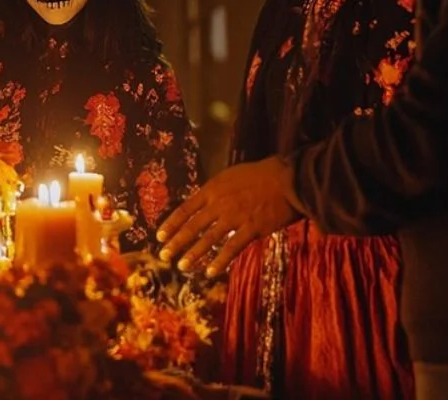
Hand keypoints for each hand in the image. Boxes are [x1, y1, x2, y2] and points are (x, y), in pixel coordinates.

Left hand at [156, 157, 299, 276]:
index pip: (185, 209)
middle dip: (176, 242)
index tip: (159, 237)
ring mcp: (235, 217)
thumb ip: (215, 191)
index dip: (171, 224)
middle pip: (192, 226)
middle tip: (164, 256)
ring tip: (182, 266)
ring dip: (193, 254)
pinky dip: (219, 261)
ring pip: (208, 239)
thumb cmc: (260, 175)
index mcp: (212, 189)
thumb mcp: (230, 176)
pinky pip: (231, 247)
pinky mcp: (251, 228)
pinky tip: (210, 272)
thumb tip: (201, 205)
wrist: (287, 178)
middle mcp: (219, 203)